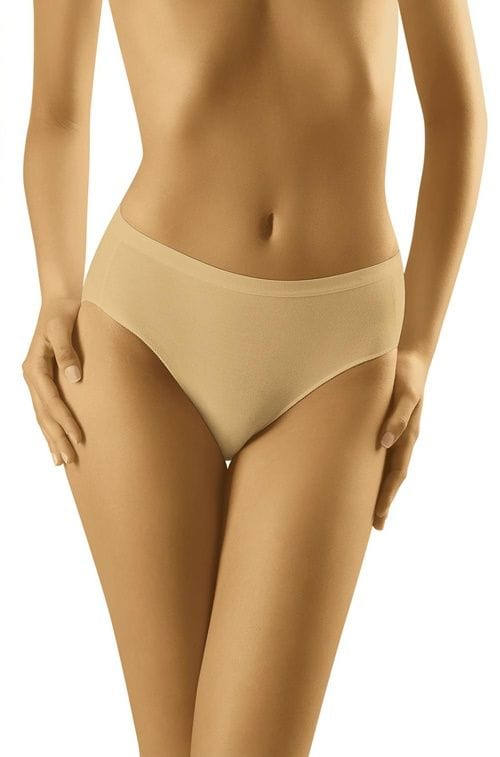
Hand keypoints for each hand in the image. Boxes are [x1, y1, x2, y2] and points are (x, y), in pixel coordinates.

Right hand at [22, 296, 83, 465]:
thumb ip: (67, 352)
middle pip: (43, 413)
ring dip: (51, 437)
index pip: (51, 401)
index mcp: (34, 366)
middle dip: (56, 438)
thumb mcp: (63, 327)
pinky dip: (50, 425)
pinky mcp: (43, 378)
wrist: (60, 299)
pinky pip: (45, 407)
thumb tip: (74, 378)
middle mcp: (31, 375)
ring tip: (60, 460)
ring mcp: (35, 378)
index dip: (64, 421)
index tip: (79, 437)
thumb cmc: (65, 311)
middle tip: (69, 460)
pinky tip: (56, 440)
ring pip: (41, 414)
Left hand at [373, 348, 429, 529]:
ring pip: (386, 469)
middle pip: (392, 478)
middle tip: (374, 526)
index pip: (395, 474)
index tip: (378, 516)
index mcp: (407, 436)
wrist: (408, 359)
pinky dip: (375, 470)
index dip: (386, 495)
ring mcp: (395, 435)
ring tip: (369, 511)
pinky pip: (380, 454)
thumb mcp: (404, 394)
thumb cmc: (404, 376)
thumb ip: (396, 417)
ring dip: (379, 489)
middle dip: (383, 501)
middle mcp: (401, 440)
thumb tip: (385, 442)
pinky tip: (363, 478)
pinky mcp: (387, 427)